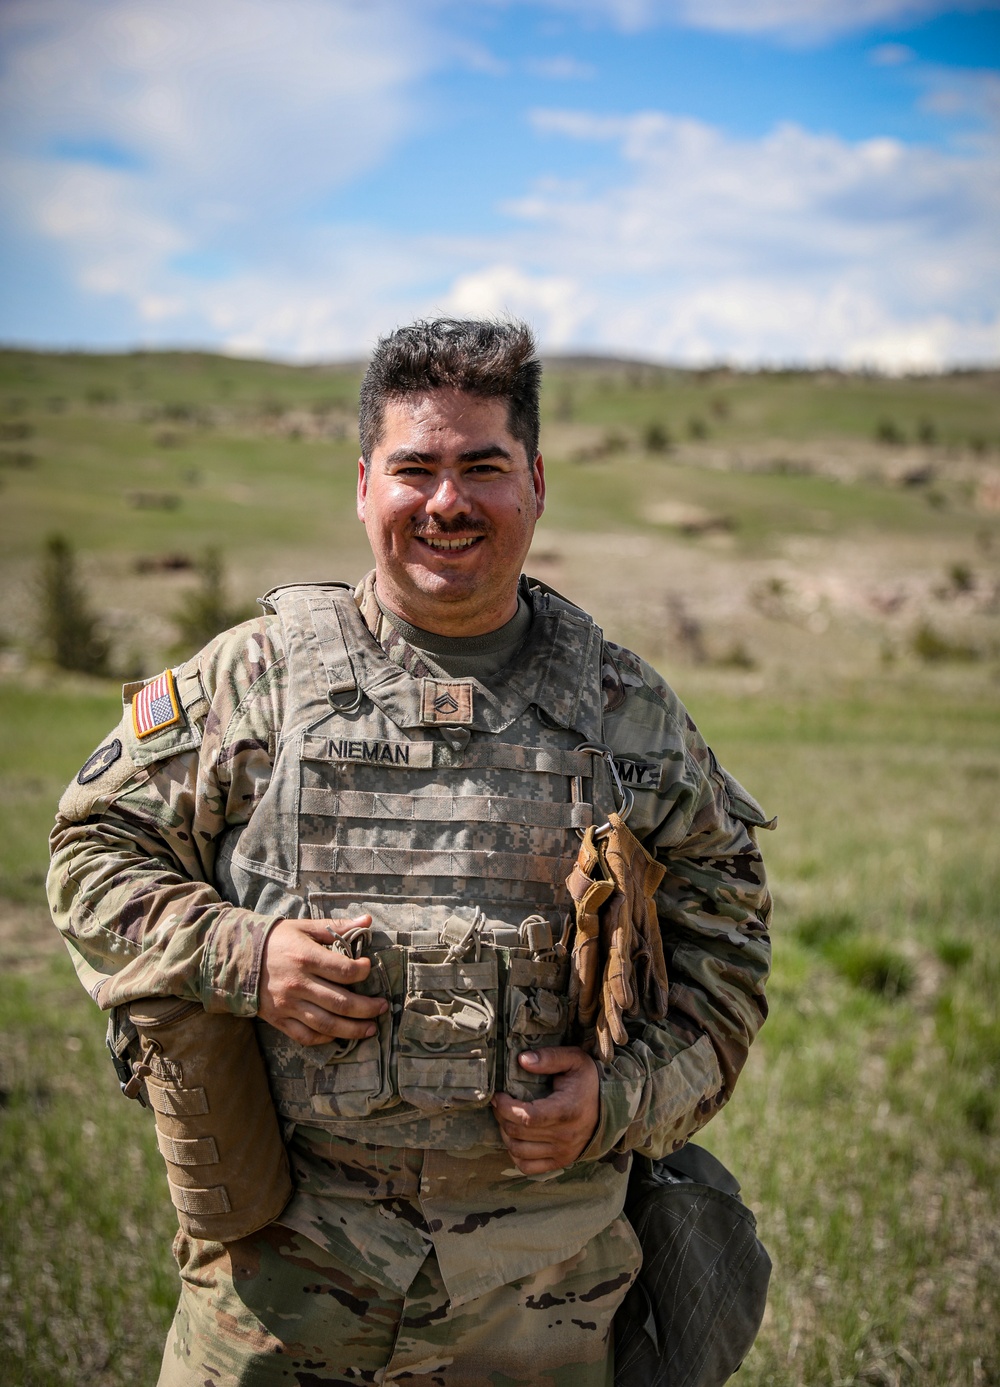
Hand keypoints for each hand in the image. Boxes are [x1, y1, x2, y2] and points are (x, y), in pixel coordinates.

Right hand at [258, 915, 386, 1045]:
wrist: (235, 957)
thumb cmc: (275, 939)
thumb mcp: (304, 927)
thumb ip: (337, 927)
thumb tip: (368, 920)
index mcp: (306, 958)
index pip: (345, 971)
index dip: (363, 971)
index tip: (369, 968)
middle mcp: (298, 984)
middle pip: (341, 1003)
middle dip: (367, 1008)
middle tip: (383, 1007)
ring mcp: (288, 1005)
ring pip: (327, 1025)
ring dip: (353, 1030)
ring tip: (371, 1028)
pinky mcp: (278, 1020)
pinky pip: (305, 1036)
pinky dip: (324, 1039)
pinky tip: (339, 1035)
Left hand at [491, 1046, 599, 1173]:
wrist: (611, 1106)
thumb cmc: (588, 1080)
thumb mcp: (574, 1059)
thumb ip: (549, 1057)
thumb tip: (522, 1060)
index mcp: (567, 1110)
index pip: (527, 1117)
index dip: (506, 1107)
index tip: (498, 1095)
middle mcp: (565, 1136)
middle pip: (519, 1132)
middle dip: (502, 1116)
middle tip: (500, 1103)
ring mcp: (563, 1152)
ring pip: (519, 1151)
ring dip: (506, 1134)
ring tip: (507, 1119)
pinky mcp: (561, 1161)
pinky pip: (528, 1167)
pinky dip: (516, 1155)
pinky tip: (517, 1139)